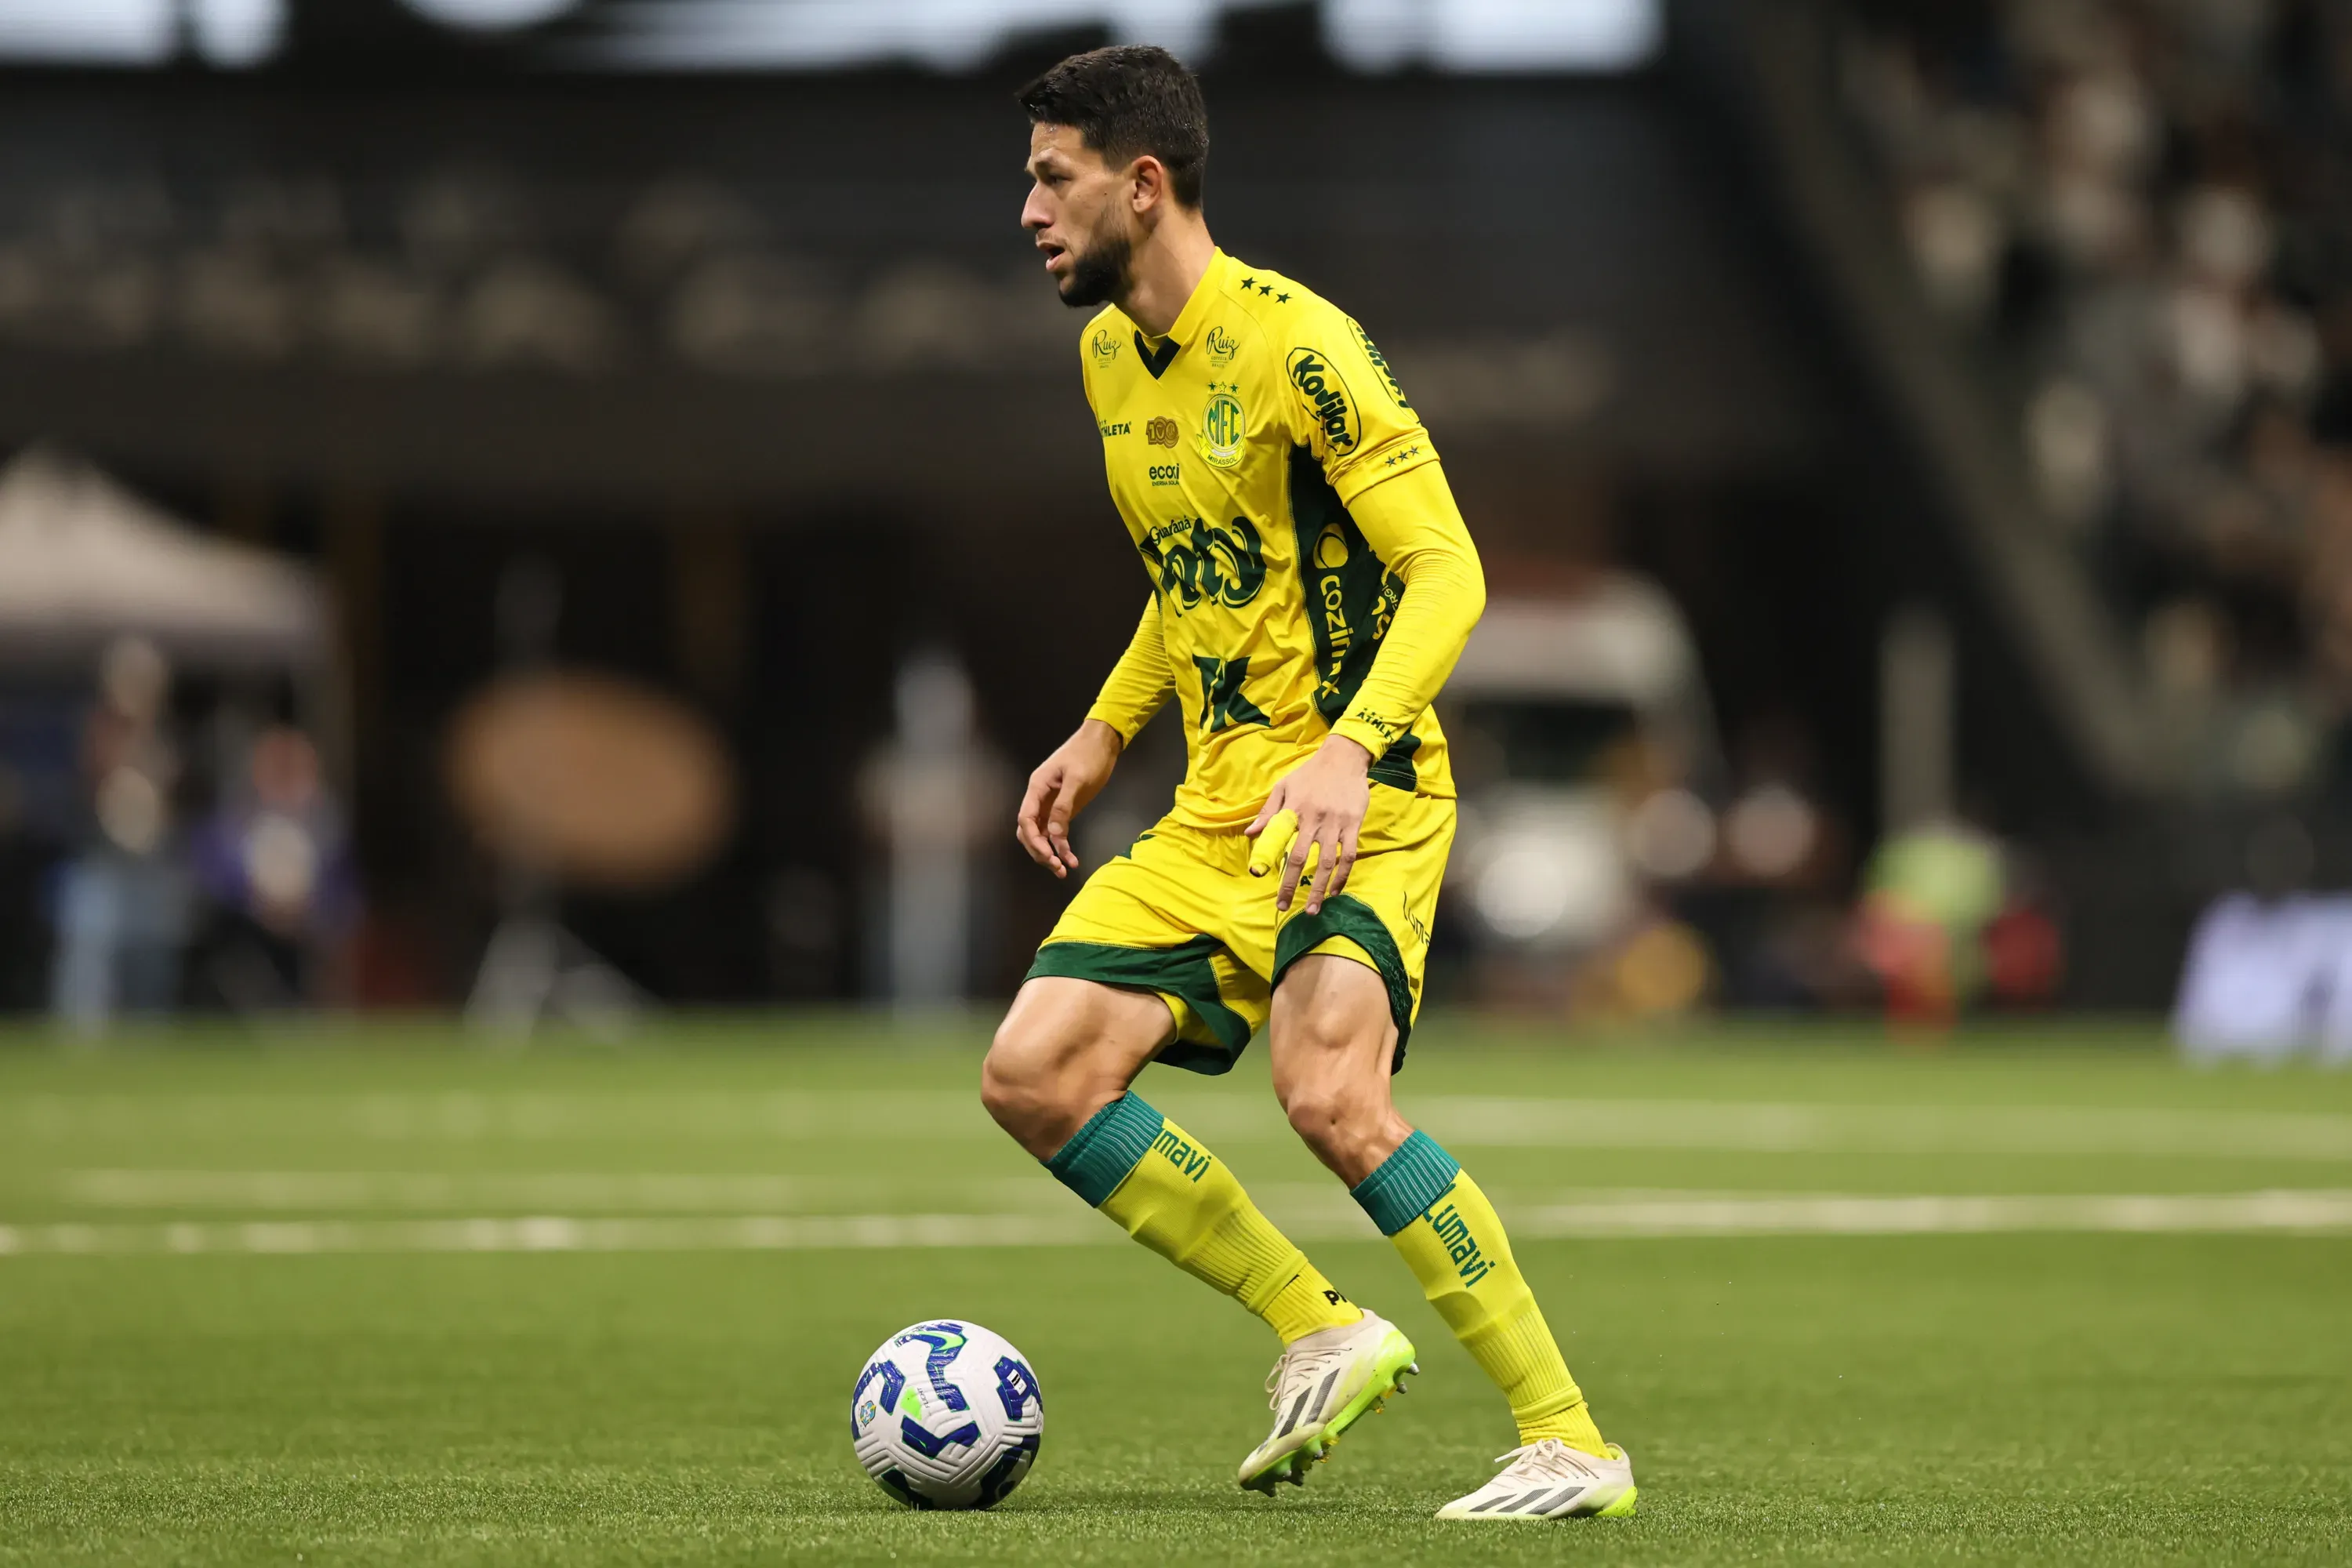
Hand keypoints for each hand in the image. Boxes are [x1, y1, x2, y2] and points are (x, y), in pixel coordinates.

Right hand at [1014, 719, 1123, 878]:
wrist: (1102, 743)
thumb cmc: (1088, 755)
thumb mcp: (1077, 779)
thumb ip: (1063, 806)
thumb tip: (1054, 834)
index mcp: (1037, 788)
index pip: (1025, 819)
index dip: (1033, 840)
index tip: (1048, 854)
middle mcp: (1039, 798)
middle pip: (1029, 831)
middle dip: (1040, 851)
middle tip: (1057, 867)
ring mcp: (1051, 805)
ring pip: (1041, 835)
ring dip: (1049, 853)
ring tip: (1064, 870)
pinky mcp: (1063, 809)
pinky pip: (1056, 832)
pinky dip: (1062, 847)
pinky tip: (1072, 859)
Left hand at [1245, 735, 1371, 913]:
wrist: (1343, 757)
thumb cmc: (1310, 774)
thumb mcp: (1284, 786)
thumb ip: (1268, 811)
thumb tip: (1250, 833)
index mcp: (1292, 809)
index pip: (1276, 838)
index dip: (1267, 857)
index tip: (1258, 876)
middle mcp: (1313, 818)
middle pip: (1300, 858)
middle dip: (1291, 885)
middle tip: (1283, 907)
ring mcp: (1335, 823)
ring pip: (1326, 862)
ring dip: (1319, 889)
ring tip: (1313, 910)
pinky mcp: (1353, 824)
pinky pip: (1348, 855)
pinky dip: (1342, 875)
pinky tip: (1335, 890)